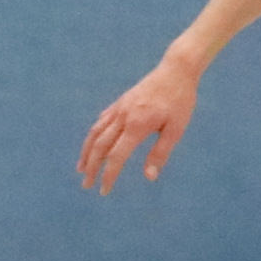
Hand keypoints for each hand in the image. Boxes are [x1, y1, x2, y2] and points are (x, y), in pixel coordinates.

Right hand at [77, 57, 204, 190]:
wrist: (176, 69)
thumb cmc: (180, 101)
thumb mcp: (175, 129)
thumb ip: (160, 153)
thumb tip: (149, 177)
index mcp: (136, 125)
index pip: (116, 156)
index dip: (108, 175)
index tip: (103, 191)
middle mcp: (123, 116)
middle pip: (100, 146)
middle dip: (91, 167)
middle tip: (86, 185)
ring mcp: (120, 108)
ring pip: (96, 132)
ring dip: (87, 152)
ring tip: (81, 168)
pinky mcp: (121, 102)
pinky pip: (102, 120)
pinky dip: (94, 135)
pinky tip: (93, 143)